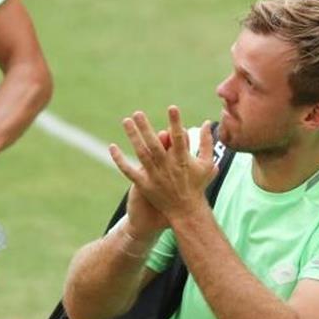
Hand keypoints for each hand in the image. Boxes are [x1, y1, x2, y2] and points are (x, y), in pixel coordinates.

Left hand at [109, 106, 215, 221]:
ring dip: (133, 137)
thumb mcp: (207, 164)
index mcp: (182, 160)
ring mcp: (154, 176)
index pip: (178, 137)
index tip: (172, 107)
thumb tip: (206, 122)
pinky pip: (129, 171)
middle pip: (154, 144)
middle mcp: (167, 167)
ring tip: (125, 121)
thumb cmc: (197, 185)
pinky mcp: (144, 185)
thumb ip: (206, 142)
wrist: (186, 212)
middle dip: (146, 127)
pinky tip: (112, 147)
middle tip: (137, 113)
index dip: (175, 122)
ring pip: (141, 153)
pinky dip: (120, 160)